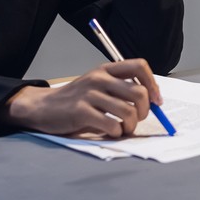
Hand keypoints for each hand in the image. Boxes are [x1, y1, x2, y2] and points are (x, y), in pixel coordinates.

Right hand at [4, 59, 162, 137]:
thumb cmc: (76, 100)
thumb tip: (152, 100)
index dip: (153, 84)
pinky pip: (112, 125)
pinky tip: (110, 132)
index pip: (139, 66)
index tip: (156, 100)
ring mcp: (90, 95)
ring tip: (123, 128)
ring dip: (131, 126)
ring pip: (128, 112)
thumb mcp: (98, 85)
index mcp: (106, 69)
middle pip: (139, 93)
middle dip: (145, 111)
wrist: (43, 107)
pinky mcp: (81, 112)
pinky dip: (117, 133)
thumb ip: (120, 88)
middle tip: (137, 119)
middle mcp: (99, 78)